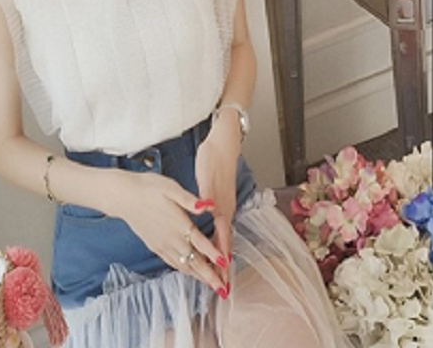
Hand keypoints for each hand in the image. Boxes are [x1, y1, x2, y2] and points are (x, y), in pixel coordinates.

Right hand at [105, 170, 228, 293]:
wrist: (123, 196)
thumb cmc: (147, 187)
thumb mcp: (170, 187)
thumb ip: (189, 199)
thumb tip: (208, 205)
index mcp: (178, 223)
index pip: (201, 243)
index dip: (214, 255)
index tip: (226, 265)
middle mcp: (171, 238)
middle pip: (194, 261)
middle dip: (210, 276)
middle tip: (223, 289)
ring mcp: (162, 244)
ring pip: (183, 265)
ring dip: (198, 276)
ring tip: (211, 284)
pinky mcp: (154, 245)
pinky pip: (172, 262)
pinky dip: (184, 270)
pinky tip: (189, 271)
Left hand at [195, 111, 241, 294]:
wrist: (223, 143)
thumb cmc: (213, 157)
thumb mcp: (207, 174)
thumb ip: (207, 193)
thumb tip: (208, 209)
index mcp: (221, 206)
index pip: (221, 238)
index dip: (220, 258)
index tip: (220, 277)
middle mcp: (225, 209)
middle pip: (224, 242)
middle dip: (223, 265)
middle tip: (222, 288)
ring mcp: (225, 206)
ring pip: (223, 237)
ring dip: (221, 256)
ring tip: (219, 276)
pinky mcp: (221, 202)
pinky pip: (220, 229)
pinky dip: (218, 242)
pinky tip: (212, 248)